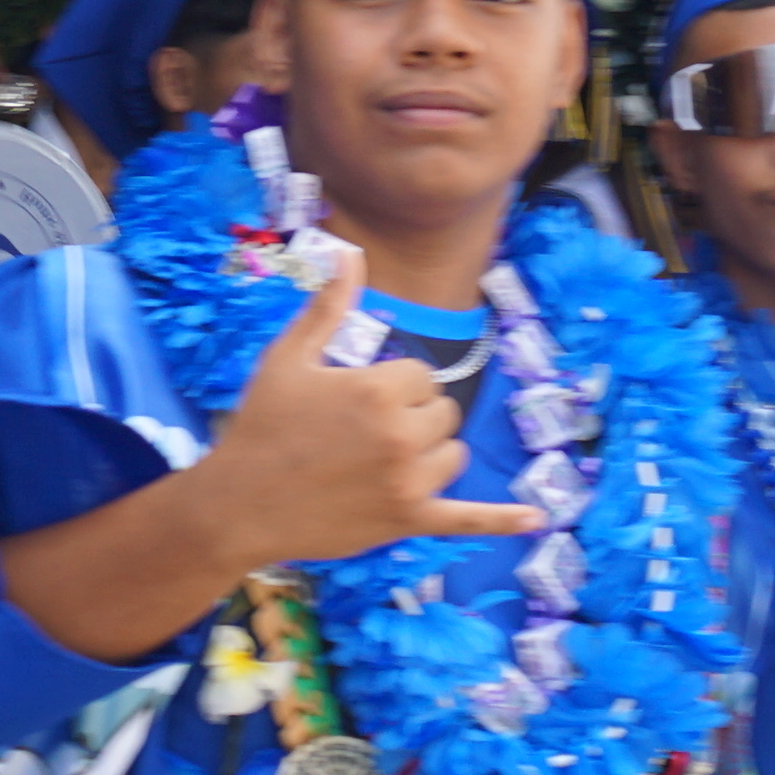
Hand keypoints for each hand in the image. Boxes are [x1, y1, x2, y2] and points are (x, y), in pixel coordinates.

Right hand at [184, 240, 550, 567]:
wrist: (238, 505)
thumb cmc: (260, 426)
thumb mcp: (288, 358)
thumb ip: (328, 306)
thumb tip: (349, 253)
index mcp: (380, 389)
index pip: (422, 376)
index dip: (392, 386)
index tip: (354, 401)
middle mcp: (403, 434)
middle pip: (443, 414)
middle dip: (412, 418)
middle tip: (362, 434)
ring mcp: (410, 482)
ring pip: (452, 456)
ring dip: (429, 456)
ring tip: (383, 463)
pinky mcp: (409, 521)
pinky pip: (466, 519)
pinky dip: (501, 520)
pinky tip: (535, 519)